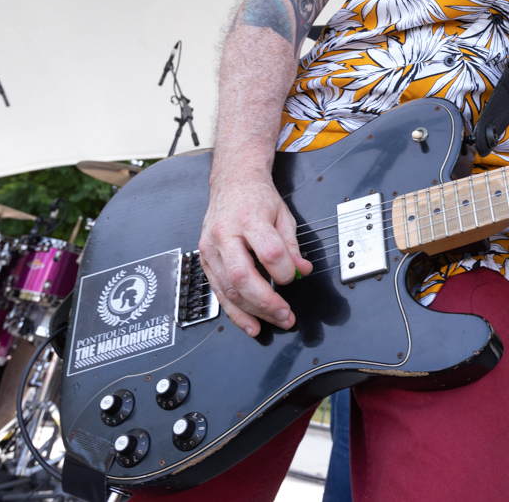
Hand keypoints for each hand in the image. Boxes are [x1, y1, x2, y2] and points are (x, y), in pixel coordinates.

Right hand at [198, 171, 311, 336]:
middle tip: (285, 315)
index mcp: (249, 218)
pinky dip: (235, 312)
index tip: (295, 276)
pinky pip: (219, 292)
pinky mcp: (205, 260)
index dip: (285, 270)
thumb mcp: (283, 215)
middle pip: (242, 276)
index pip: (269, 252)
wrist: (232, 182)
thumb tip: (303, 270)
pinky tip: (251, 324)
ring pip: (228, 290)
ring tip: (274, 321)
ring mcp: (211, 248)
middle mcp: (225, 234)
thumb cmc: (257, 197)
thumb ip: (292, 246)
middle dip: (266, 301)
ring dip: (253, 312)